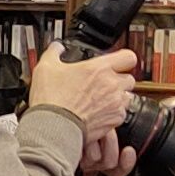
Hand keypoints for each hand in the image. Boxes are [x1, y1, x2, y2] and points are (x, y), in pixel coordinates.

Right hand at [24, 43, 139, 136]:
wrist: (53, 127)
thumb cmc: (51, 100)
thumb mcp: (45, 68)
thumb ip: (54, 52)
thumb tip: (57, 48)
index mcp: (99, 68)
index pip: (128, 57)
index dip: (122, 59)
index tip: (116, 63)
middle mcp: (112, 85)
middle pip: (129, 78)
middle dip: (118, 80)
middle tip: (103, 84)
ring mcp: (115, 104)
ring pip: (127, 97)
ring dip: (117, 97)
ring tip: (100, 100)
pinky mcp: (114, 121)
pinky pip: (121, 114)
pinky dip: (112, 114)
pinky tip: (97, 114)